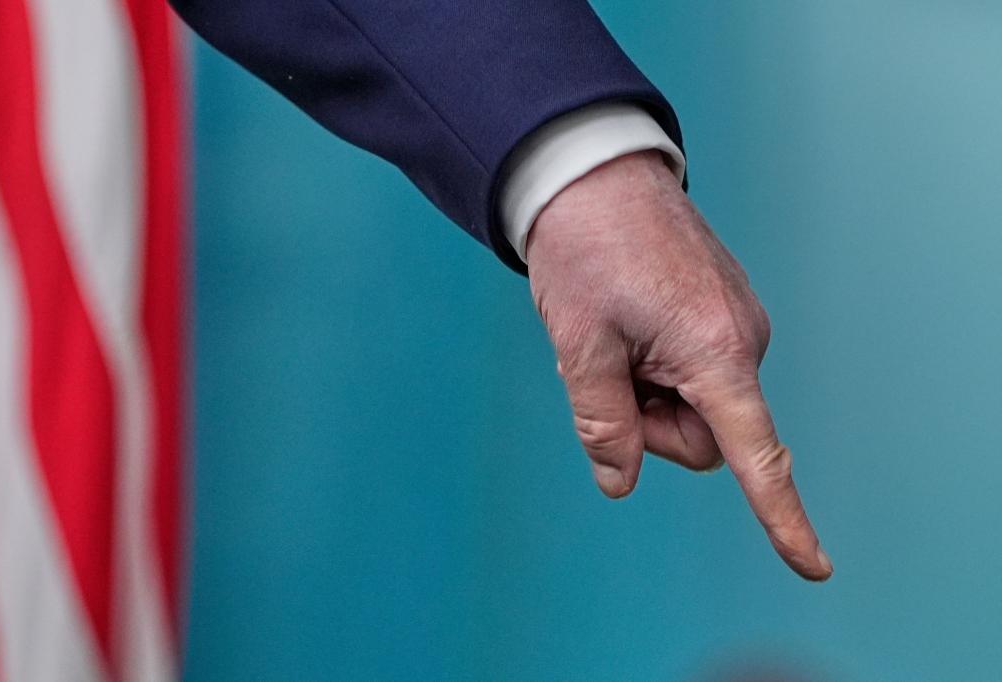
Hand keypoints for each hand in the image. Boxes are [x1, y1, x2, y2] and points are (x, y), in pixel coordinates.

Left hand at [526, 150, 831, 580]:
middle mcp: (743, 339)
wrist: (597, 176)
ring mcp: (737, 324)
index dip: (781, 516)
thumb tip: (619, 482)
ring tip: (616, 334)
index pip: (754, 453)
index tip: (813, 567)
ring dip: (650, 392)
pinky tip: (631, 320)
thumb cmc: (585, 254)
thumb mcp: (580, 345)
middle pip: (703, 439)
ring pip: (694, 406)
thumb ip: (602, 422)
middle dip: (651, 426)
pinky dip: (658, 366)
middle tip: (606, 367)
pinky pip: (694, 371)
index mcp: (715, 350)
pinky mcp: (723, 314)